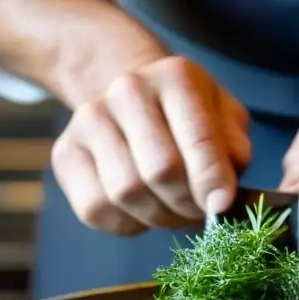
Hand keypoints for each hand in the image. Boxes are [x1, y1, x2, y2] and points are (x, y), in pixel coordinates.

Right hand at [52, 56, 251, 234]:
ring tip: (173, 210)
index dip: (213, 181)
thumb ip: (233, 152)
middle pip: (160, 171)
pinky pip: (96, 209)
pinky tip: (141, 210)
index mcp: (176, 76)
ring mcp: (89, 119)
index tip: (221, 207)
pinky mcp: (65, 153)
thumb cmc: (188, 118)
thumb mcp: (225, 120)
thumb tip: (220, 197)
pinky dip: (126, 223)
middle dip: (186, 204)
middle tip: (198, 211)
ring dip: (158, 217)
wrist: (131, 99)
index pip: (199, 138)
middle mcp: (127, 90)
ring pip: (126, 194)